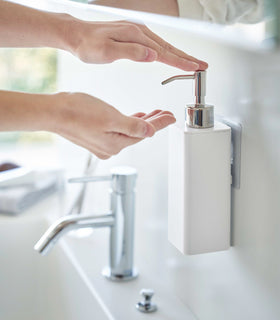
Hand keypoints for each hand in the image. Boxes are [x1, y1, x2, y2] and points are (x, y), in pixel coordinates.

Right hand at [53, 92, 175, 158]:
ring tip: (154, 113)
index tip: (171, 116)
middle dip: (153, 122)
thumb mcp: (111, 118)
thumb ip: (133, 126)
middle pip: (138, 134)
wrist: (54, 112)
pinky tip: (133, 117)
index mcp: (116, 144)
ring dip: (141, 122)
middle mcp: (110, 148)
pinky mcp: (96, 138)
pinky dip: (128, 123)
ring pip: (129, 132)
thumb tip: (150, 132)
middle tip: (166, 113)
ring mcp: (102, 144)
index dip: (160, 124)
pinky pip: (118, 131)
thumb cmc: (78, 112)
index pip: (145, 133)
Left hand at [66, 20, 207, 70]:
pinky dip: (166, 51)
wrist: (75, 35)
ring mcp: (137, 32)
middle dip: (187, 57)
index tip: (195, 67)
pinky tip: (168, 54)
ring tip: (191, 62)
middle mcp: (139, 32)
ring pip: (163, 45)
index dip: (181, 61)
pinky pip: (155, 44)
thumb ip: (131, 53)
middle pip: (169, 47)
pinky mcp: (133, 35)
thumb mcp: (107, 51)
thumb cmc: (88, 45)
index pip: (164, 52)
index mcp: (136, 36)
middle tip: (202, 65)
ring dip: (179, 54)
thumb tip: (153, 55)